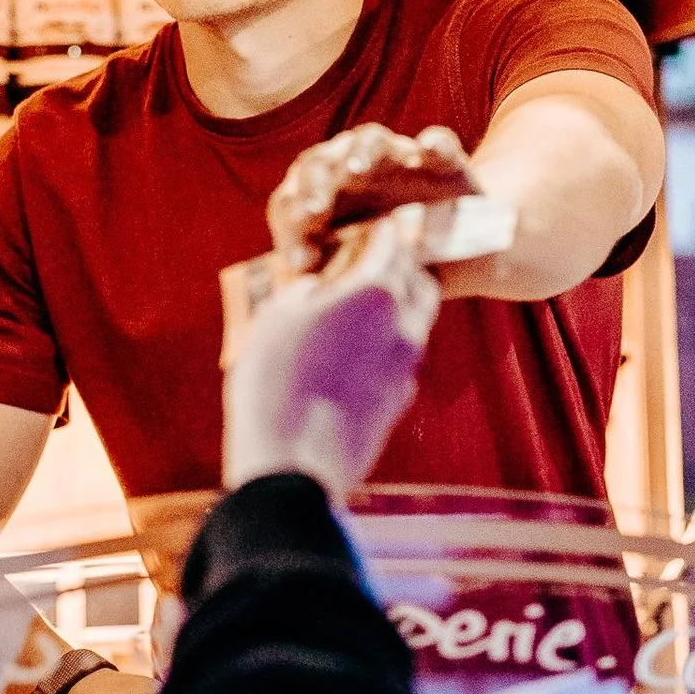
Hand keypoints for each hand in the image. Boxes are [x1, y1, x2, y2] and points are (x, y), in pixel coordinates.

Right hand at [223, 206, 440, 503]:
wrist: (294, 467)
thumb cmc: (276, 383)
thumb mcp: (275, 317)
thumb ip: (304, 291)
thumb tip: (318, 288)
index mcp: (376, 294)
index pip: (391, 247)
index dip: (383, 233)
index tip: (377, 226)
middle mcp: (404, 328)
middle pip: (419, 284)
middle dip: (405, 268)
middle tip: (382, 263)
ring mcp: (405, 370)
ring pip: (415, 326)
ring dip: (398, 310)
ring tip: (367, 309)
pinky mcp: (397, 405)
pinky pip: (400, 362)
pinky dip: (387, 348)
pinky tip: (358, 354)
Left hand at [265, 121, 478, 275]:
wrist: (454, 256)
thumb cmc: (384, 271)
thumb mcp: (353, 281)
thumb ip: (324, 278)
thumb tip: (298, 290)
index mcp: (321, 200)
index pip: (292, 201)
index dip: (291, 226)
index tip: (302, 262)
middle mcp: (351, 172)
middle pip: (320, 163)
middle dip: (314, 187)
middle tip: (315, 213)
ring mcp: (396, 160)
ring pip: (369, 140)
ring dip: (361, 153)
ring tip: (356, 172)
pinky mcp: (442, 162)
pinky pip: (438, 144)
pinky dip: (434, 144)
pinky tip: (427, 151)